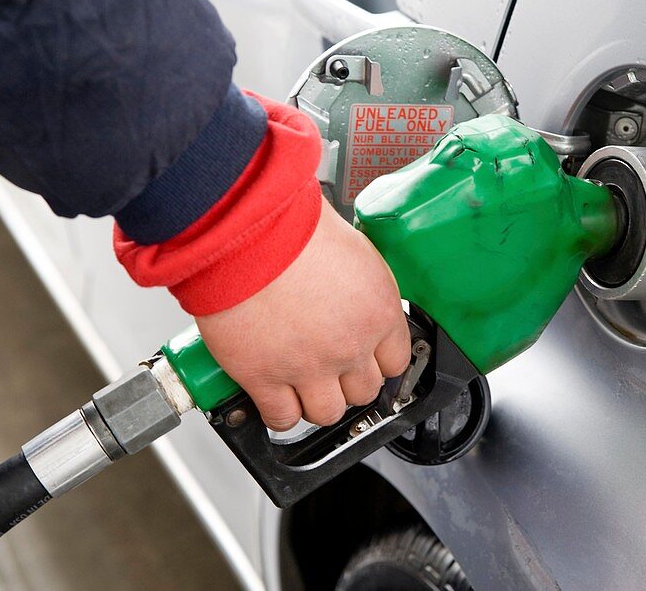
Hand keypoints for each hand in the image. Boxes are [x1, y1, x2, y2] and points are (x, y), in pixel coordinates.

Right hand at [196, 196, 411, 429]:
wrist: (249, 232)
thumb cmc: (296, 228)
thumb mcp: (354, 249)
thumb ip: (361, 284)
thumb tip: (356, 293)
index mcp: (378, 312)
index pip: (395, 361)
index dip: (377, 361)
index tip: (366, 359)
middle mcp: (350, 345)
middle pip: (364, 391)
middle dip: (348, 381)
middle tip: (330, 367)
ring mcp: (309, 366)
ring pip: (328, 413)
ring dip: (317, 402)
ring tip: (303, 384)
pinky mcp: (265, 377)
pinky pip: (282, 417)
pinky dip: (280, 412)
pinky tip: (275, 397)